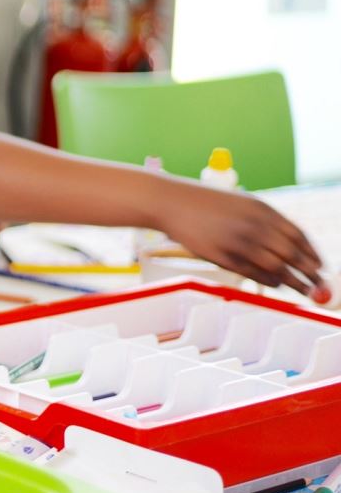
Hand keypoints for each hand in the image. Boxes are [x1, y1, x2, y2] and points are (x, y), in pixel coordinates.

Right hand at [158, 181, 328, 298]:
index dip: (312, 254)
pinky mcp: (222, 256)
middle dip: (309, 273)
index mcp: (262, 210)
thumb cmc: (207, 203)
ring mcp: (238, 242)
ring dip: (293, 281)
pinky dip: (269, 281)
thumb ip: (266, 222)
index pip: (298, 236)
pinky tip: (276, 284)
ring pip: (276, 267)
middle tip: (319, 286)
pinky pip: (253, 273)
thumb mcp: (243, 204)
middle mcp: (254, 226)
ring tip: (303, 290)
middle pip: (292, 255)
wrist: (172, 202)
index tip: (320, 266)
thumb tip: (292, 247)